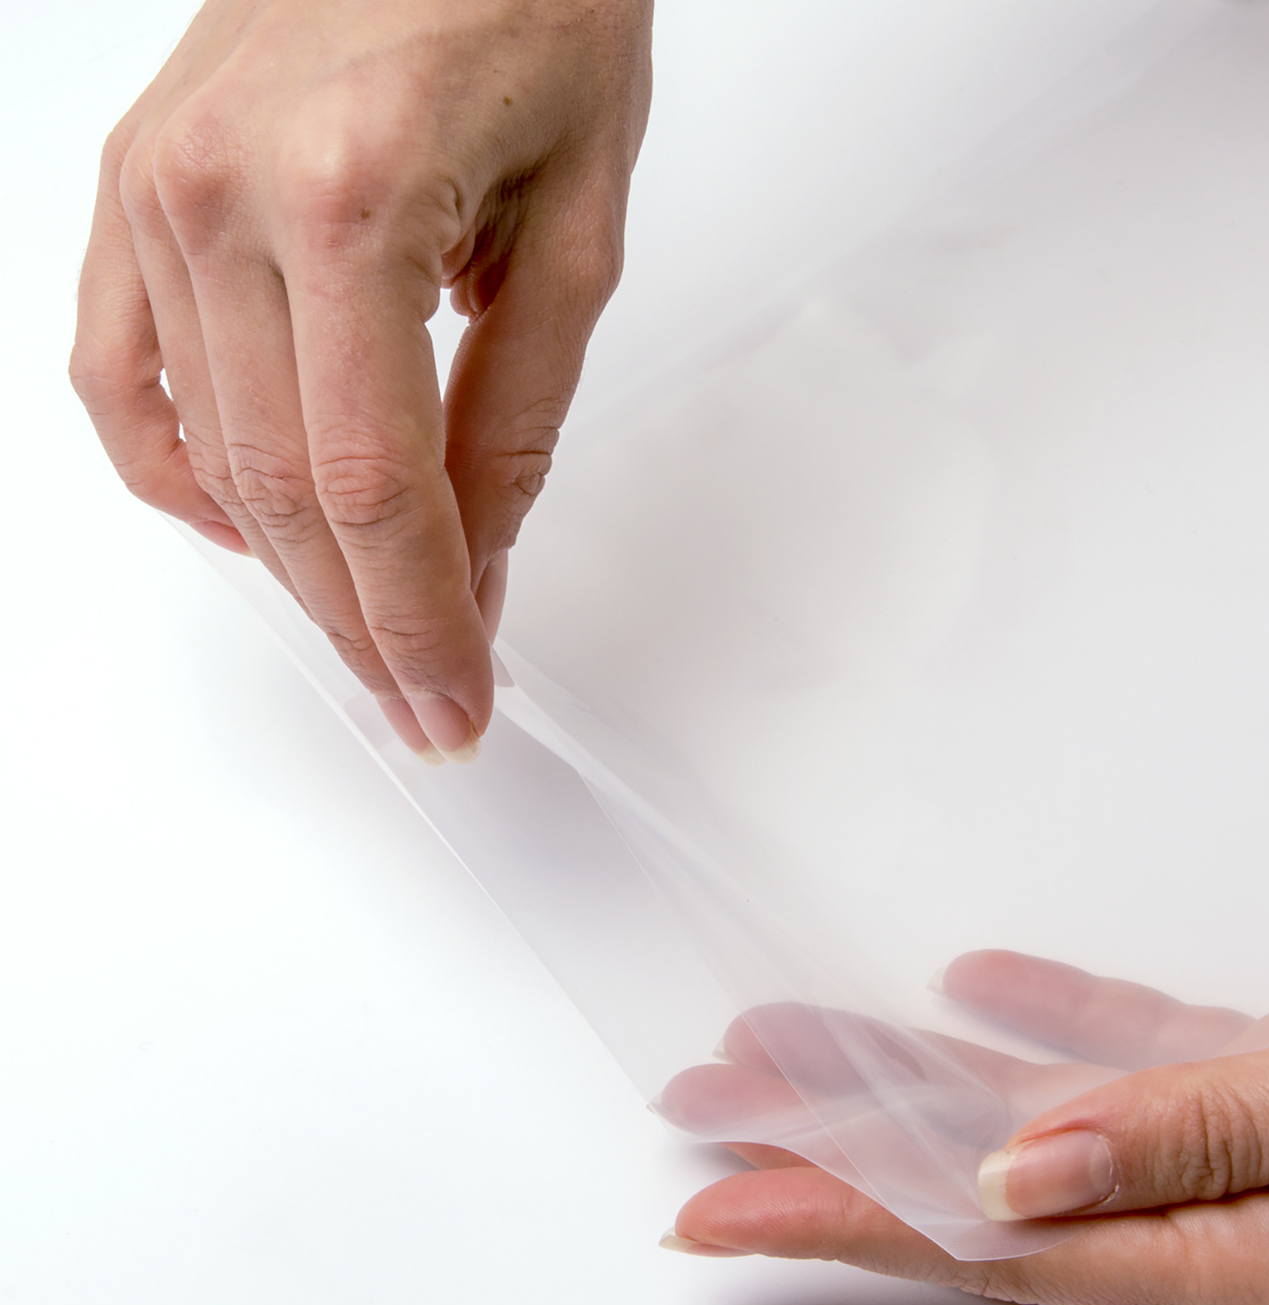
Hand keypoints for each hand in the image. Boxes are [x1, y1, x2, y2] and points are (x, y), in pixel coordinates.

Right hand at [71, 0, 651, 761]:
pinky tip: (250, 531)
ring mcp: (156, 189)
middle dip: (365, 624)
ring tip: (367, 633)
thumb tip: (478, 566)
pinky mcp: (133, 184)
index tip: (455, 702)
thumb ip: (516, 415)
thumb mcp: (581, 233)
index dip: (418, 622)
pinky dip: (179, 478)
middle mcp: (223, 197)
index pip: (378, 487)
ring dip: (293, 572)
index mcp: (354, 201)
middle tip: (424, 699)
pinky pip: (117, 377)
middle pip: (286, 494)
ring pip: (210, 458)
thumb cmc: (538, 7)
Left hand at [665, 936, 1268, 1304]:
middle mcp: (1229, 1232)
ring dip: (912, 1088)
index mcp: (1247, 1260)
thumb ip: (1208, 1133)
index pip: (992, 1250)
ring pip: (1039, 1133)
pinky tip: (971, 999)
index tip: (715, 1208)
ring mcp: (1254, 1170)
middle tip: (705, 1114)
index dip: (840, 1221)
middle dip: (835, 1155)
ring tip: (791, 1051)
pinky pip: (1133, 1070)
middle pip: (985, 1199)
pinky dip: (1048, 1032)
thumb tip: (1025, 1177)